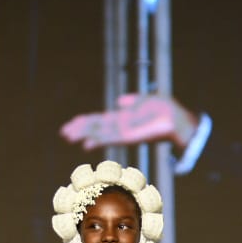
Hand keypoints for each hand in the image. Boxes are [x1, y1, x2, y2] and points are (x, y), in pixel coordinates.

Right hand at [60, 94, 198, 150]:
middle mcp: (121, 126)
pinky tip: (87, 142)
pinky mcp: (129, 138)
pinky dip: (97, 140)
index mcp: (123, 118)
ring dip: (84, 135)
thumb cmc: (165, 110)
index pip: (100, 120)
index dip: (86, 121)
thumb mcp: (144, 100)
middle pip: (96, 127)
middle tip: (64, 132)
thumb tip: (119, 100)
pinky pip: (110, 138)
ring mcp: (124, 132)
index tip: (72, 123)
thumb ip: (132, 100)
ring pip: (99, 133)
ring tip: (69, 136)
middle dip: (80, 129)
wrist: (177, 119)